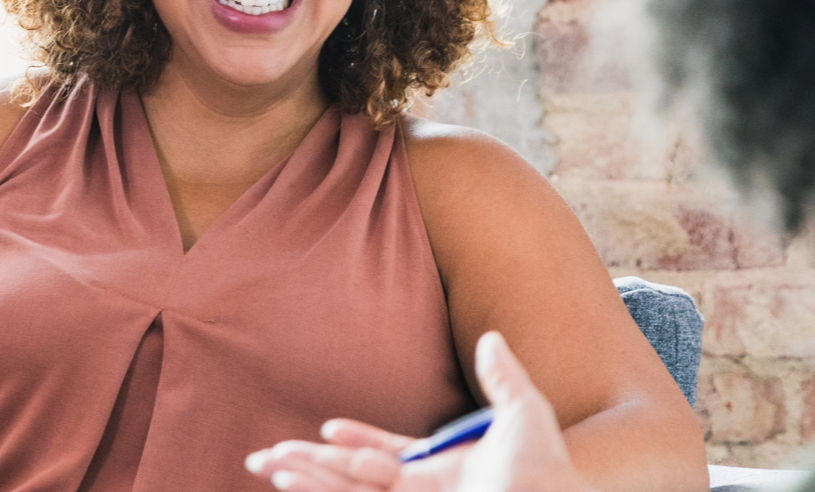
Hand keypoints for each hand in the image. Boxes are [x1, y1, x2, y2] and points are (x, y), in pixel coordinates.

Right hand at [246, 331, 597, 491]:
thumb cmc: (550, 473)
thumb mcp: (526, 414)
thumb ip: (503, 377)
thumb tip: (491, 336)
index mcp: (442, 472)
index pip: (386, 457)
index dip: (356, 442)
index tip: (326, 429)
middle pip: (350, 478)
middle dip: (306, 466)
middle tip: (264, 455)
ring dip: (304, 479)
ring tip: (266, 465)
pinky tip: (291, 485)